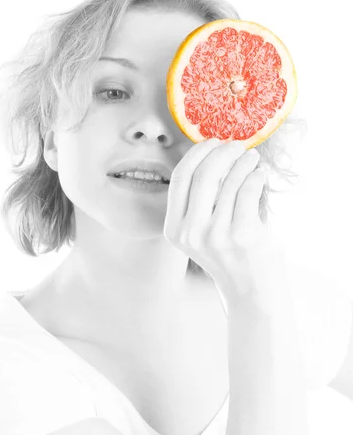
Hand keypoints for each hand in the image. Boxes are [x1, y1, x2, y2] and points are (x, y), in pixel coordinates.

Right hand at [163, 138, 286, 312]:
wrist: (252, 293)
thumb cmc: (229, 256)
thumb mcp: (201, 232)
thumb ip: (200, 200)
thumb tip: (214, 154)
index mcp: (174, 229)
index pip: (180, 178)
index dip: (197, 154)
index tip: (212, 142)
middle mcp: (190, 232)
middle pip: (203, 174)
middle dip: (222, 152)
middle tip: (237, 144)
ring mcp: (216, 235)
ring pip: (229, 180)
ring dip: (243, 162)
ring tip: (252, 157)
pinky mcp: (242, 234)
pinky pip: (248, 190)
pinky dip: (256, 175)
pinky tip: (260, 173)